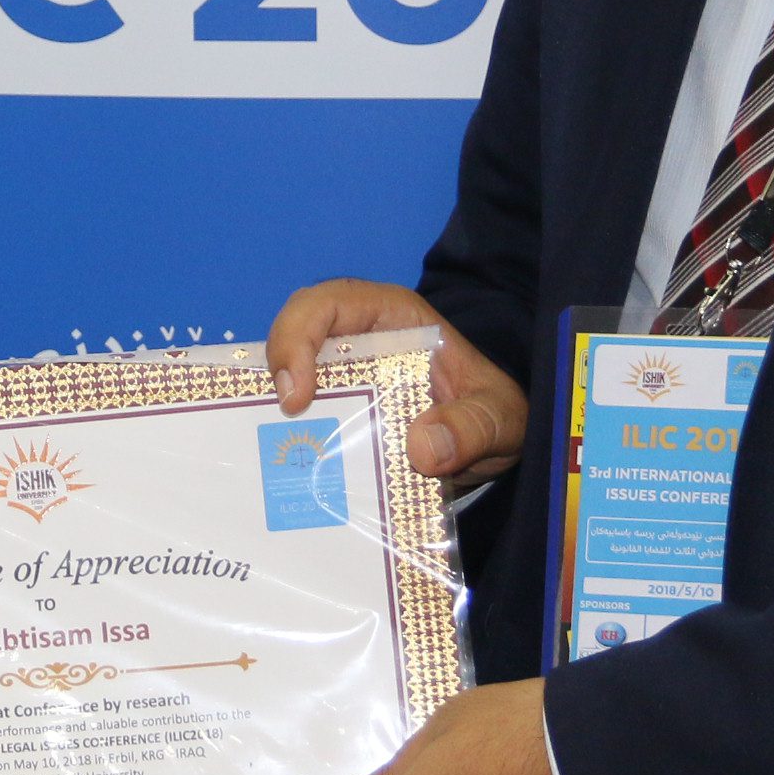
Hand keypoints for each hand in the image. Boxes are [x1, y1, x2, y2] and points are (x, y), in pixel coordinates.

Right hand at [264, 279, 524, 485]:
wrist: (494, 438)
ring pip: (289, 378)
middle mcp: (359, 337)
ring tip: (279, 453)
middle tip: (286, 422)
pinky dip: (293, 441)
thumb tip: (421, 449)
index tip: (299, 393)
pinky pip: (303, 418)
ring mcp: (344, 375)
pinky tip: (293, 471)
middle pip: (294, 334)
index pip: (329, 303)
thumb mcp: (498, 418)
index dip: (300, 335)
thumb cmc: (493, 411)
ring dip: (275, 411)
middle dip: (277, 372)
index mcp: (394, 317)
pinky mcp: (339, 410)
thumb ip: (473, 427)